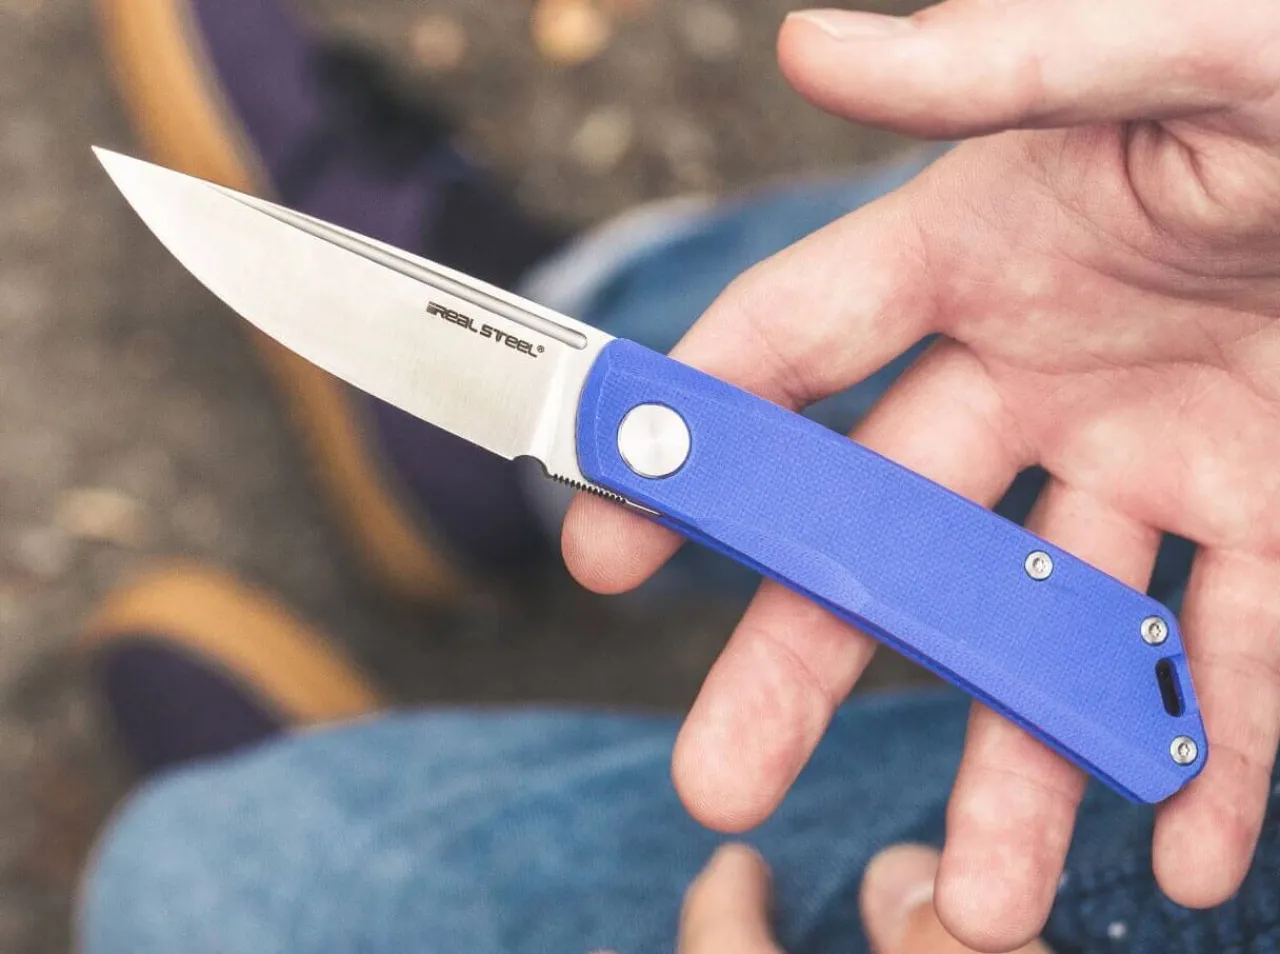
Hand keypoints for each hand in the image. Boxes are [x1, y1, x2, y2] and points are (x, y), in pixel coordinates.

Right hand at [564, 0, 1279, 948]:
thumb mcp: (1179, 46)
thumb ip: (1001, 66)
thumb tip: (811, 42)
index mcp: (984, 244)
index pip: (796, 351)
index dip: (692, 438)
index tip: (604, 538)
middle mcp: (1041, 364)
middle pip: (890, 533)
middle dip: (804, 657)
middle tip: (718, 770)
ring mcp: (1153, 447)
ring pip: (1054, 627)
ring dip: (1017, 761)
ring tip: (976, 900)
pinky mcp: (1270, 504)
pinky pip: (1233, 651)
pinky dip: (1209, 750)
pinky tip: (1178, 847)